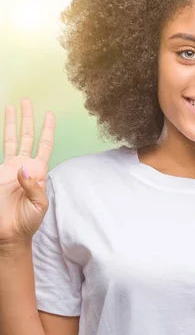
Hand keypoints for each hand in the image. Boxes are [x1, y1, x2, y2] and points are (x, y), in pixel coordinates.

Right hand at [0, 98, 55, 244]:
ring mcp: (8, 169)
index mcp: (38, 171)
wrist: (9, 234)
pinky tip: (3, 130)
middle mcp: (24, 166)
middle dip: (27, 119)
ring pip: (11, 140)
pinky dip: (1, 141)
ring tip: (11, 107)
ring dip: (12, 124)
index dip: (47, 130)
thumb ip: (34, 187)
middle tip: (26, 101)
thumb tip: (24, 169)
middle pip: (27, 136)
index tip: (50, 114)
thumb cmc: (28, 222)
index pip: (44, 145)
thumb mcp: (38, 206)